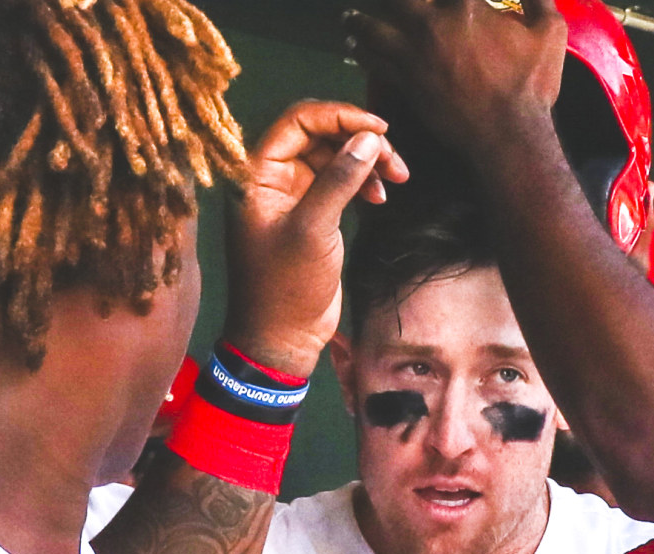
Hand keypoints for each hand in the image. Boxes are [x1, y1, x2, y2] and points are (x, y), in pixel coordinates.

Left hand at [222, 100, 410, 377]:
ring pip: (333, 157)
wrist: (282, 337)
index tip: (380, 128)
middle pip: (319, 134)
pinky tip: (381, 197)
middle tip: (395, 160)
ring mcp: (291, 195)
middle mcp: (271, 178)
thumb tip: (369, 137)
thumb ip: (339, 180)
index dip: (340, 116)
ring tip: (397, 179)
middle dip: (359, 140)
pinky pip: (338, 181)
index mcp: (256, 174)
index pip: (298, 120)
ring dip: (366, 162)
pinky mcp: (311, 214)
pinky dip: (362, 183)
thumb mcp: (314, 230)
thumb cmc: (286, 288)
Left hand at [344, 0, 568, 152]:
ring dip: (359, 19)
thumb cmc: (531, 84)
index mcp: (465, 6)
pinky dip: (360, 50)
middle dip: (392, 0)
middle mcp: (432, 24)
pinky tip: (354, 44)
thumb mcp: (550, 31)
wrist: (508, 135)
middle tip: (390, 3)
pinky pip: (373, 60)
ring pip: (372, 26)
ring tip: (349, 17)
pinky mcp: (407, 81)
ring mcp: (415, 53)